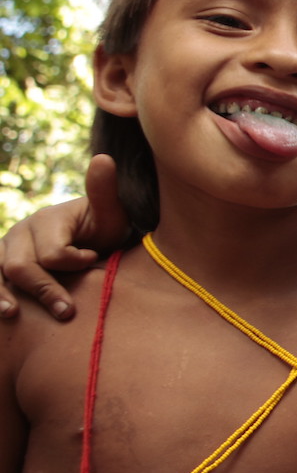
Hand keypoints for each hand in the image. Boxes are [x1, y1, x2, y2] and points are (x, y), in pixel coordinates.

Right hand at [0, 154, 129, 319]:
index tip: (95, 260)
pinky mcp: (1, 266)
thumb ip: (104, 191)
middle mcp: (21, 233)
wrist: (91, 240)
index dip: (73, 261)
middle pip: (20, 266)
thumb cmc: (103, 229)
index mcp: (47, 220)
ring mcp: (6, 250)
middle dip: (44, 289)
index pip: (51, 251)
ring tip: (14, 314)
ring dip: (3, 295)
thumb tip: (104, 159)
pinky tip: (4, 313)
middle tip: (68, 312)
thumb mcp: (110, 213)